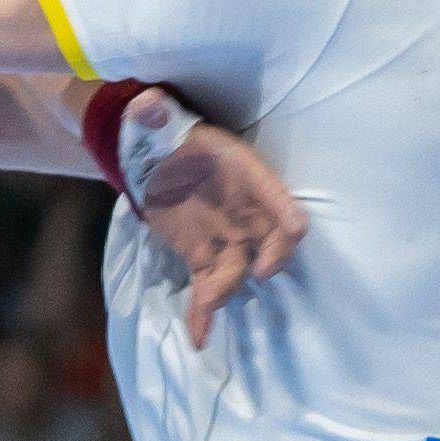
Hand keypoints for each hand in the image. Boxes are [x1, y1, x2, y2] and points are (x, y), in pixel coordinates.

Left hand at [127, 94, 304, 347]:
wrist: (149, 154)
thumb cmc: (164, 130)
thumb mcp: (153, 115)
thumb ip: (151, 112)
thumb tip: (144, 104)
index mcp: (241, 169)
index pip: (271, 189)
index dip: (283, 208)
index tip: (295, 229)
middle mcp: (244, 208)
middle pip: (268, 237)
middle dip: (270, 255)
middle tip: (260, 272)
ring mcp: (226, 236)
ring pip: (236, 268)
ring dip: (225, 288)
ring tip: (209, 307)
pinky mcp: (202, 257)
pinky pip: (208, 285)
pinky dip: (204, 311)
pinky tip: (198, 336)